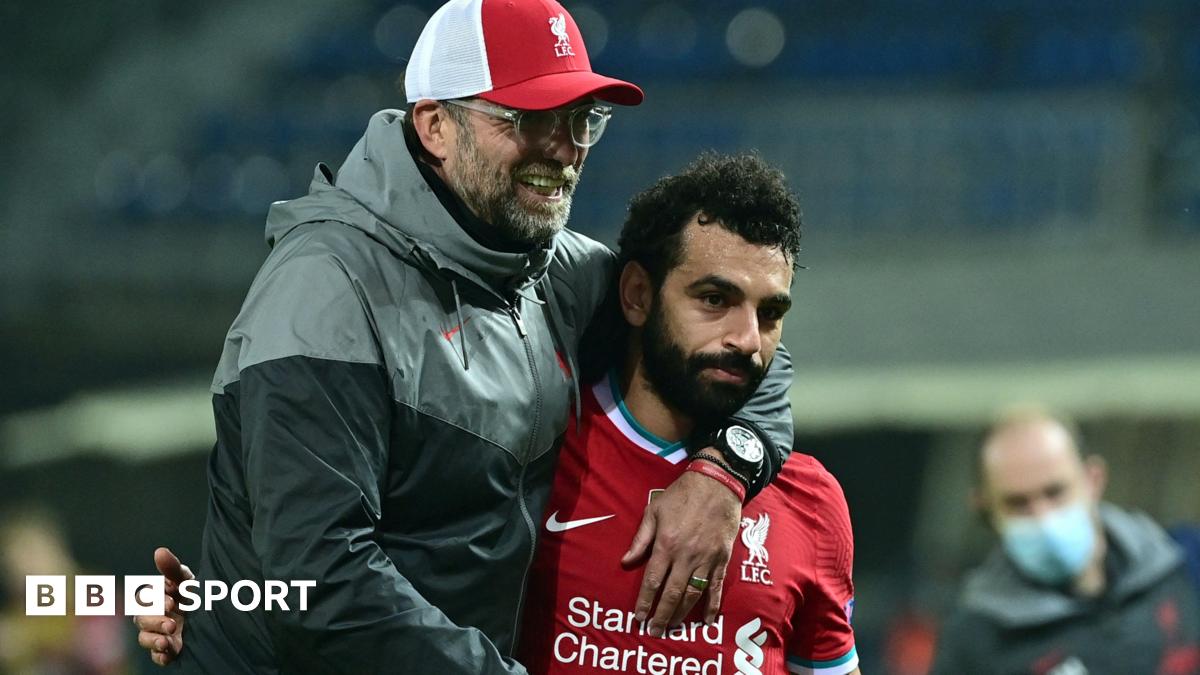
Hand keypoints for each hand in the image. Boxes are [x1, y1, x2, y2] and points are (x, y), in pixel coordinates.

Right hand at [133, 547, 192, 665]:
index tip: (171, 603)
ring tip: (166, 641)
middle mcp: (155, 616)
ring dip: (153, 640)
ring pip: (144, 638)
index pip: (144, 598)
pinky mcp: (168, 650)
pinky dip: (160, 656)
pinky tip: (167, 654)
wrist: (219, 616)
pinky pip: (156, 656)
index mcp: (158, 597)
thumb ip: (173, 568)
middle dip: (154, 622)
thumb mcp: (188, 581)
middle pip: (140, 619)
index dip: (154, 601)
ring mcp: (161, 633)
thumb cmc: (198, 594)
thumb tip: (159, 551)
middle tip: (171, 624)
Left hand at [621, 459, 741, 635]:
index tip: (639, 617)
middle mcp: (686, 556)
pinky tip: (707, 620)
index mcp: (666, 544)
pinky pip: (716, 586)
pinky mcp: (722, 558)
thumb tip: (625, 561)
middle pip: (672, 593)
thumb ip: (640, 539)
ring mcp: (706, 559)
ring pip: (693, 594)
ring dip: (682, 613)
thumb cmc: (681, 495)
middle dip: (662, 615)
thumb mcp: (654, 511)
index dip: (645, 602)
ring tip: (673, 626)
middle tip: (655, 631)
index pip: (653, 581)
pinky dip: (712, 605)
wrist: (716, 484)